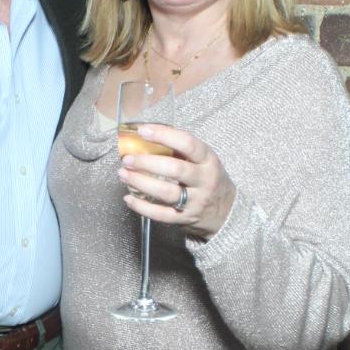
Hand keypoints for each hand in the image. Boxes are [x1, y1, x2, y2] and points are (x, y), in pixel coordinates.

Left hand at [118, 122, 235, 239]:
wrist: (226, 212)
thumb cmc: (207, 179)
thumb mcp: (204, 160)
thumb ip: (181, 149)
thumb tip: (146, 135)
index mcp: (208, 160)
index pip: (188, 144)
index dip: (164, 135)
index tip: (143, 131)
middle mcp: (204, 180)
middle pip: (175, 169)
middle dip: (147, 162)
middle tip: (127, 159)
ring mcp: (195, 201)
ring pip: (166, 193)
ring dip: (141, 183)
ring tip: (123, 174)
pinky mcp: (184, 219)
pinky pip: (161, 215)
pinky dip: (142, 207)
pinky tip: (129, 198)